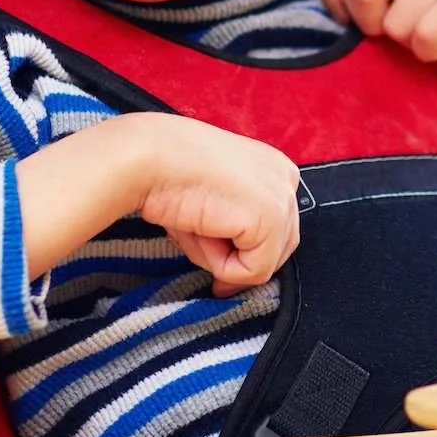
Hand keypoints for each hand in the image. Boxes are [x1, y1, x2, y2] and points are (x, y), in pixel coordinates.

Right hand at [18, 113, 299, 296]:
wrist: (149, 158)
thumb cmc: (169, 174)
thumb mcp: (213, 198)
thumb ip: (235, 226)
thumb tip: (235, 278)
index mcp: (274, 167)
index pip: (276, 227)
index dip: (244, 249)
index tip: (213, 251)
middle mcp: (287, 178)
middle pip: (277, 248)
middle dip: (236, 256)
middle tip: (197, 239)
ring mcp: (283, 199)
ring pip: (263, 263)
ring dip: (223, 259)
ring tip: (195, 227)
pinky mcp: (271, 219)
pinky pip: (253, 271)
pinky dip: (222, 266)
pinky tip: (201, 231)